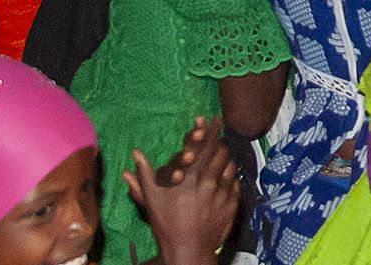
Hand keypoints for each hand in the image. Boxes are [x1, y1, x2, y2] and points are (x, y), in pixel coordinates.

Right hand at [126, 118, 239, 264]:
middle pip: (219, 151)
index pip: (203, 145)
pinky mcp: (232, 202)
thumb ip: (144, 174)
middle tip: (217, 132)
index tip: (210, 120)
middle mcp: (209, 181)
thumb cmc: (168, 225)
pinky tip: (227, 173)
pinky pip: (235, 181)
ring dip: (225, 156)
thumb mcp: (152, 200)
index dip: (207, 130)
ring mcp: (223, 192)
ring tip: (222, 151)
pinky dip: (231, 174)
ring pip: (229, 164)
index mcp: (190, 177)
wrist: (189, 251)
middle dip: (218, 140)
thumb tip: (135, 153)